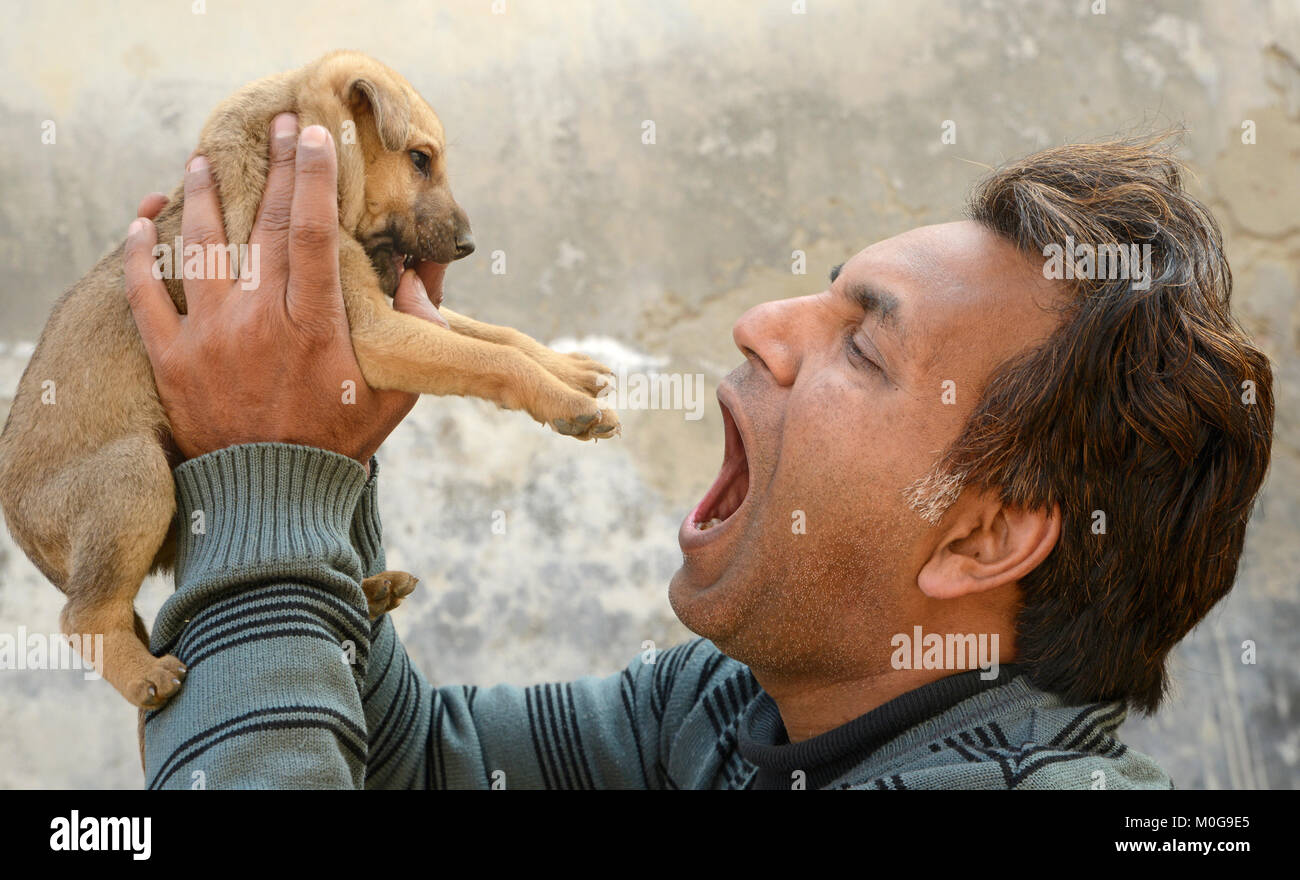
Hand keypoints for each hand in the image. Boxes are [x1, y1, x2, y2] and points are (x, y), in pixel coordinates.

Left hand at [124, 114, 444, 472]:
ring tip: (202, 159)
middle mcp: (259, 322)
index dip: (312, 176)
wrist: (272, 503)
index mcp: (315, 326)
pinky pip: (144, 294)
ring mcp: (209, 338)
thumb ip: (417, 332)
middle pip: (261, 224)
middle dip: (271, 167)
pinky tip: (141, 218)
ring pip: (200, 246)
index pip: (309, 231)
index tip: (315, 135)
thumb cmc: (339, 446)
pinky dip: (138, 252)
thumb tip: (426, 277)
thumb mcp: (395, 393)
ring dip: (201, 194)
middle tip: (277, 124)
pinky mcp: (171, 360)